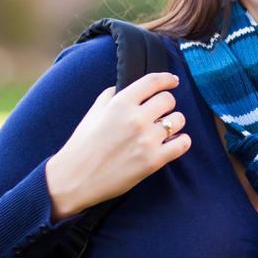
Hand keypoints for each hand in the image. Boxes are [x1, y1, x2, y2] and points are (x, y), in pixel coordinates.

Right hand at [45, 72, 190, 221]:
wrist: (74, 179)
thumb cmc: (82, 145)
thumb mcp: (94, 112)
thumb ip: (112, 96)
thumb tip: (132, 87)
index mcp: (120, 103)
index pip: (153, 81)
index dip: (167, 79)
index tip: (173, 81)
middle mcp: (136, 119)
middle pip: (169, 100)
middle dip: (166, 105)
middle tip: (159, 113)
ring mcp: (147, 140)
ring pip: (178, 120)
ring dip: (173, 123)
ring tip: (163, 130)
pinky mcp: (154, 160)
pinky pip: (183, 143)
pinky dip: (181, 141)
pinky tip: (172, 142)